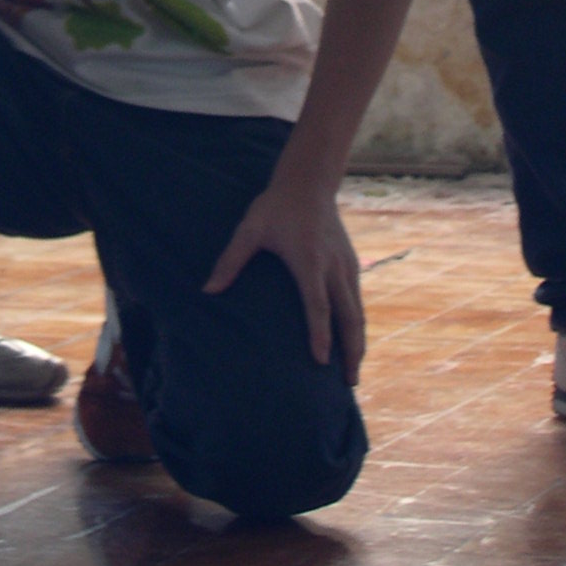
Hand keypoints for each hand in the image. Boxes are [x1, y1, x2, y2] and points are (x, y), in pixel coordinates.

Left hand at [203, 178, 363, 383]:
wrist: (309, 181)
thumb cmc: (275, 206)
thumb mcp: (250, 229)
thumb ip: (231, 260)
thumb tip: (207, 291)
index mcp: (309, 260)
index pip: (317, 305)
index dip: (320, 334)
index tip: (321, 362)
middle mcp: (333, 266)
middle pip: (348, 316)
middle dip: (350, 351)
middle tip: (348, 383)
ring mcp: (346, 266)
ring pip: (358, 312)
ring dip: (358, 343)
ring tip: (352, 374)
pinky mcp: (352, 264)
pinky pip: (358, 301)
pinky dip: (358, 325)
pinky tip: (353, 343)